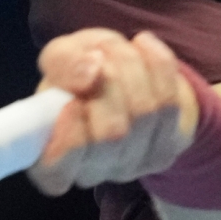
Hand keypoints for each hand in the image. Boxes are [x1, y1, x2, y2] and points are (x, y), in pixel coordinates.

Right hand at [27, 28, 199, 196]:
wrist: (124, 75)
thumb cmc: (80, 72)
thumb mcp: (60, 57)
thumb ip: (63, 63)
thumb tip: (91, 72)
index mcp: (50, 159)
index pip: (57, 168)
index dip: (68, 137)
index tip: (72, 101)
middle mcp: (90, 172)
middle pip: (112, 132)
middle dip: (109, 78)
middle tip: (99, 55)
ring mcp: (132, 166)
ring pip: (145, 112)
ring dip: (131, 65)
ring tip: (118, 49)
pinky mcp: (165, 150)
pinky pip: (170, 101)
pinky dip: (158, 64)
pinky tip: (144, 47)